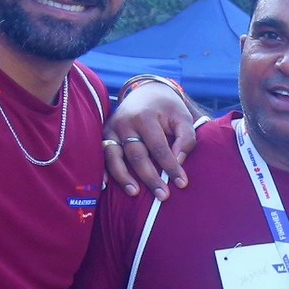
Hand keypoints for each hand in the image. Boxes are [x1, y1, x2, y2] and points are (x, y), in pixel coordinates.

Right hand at [103, 81, 200, 198]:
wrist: (146, 92)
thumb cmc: (168, 109)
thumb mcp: (183, 117)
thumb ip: (186, 138)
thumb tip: (178, 161)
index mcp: (145, 117)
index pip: (159, 147)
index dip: (170, 167)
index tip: (182, 183)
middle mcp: (125, 123)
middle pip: (137, 155)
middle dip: (150, 177)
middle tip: (163, 196)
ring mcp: (112, 129)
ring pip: (114, 156)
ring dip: (123, 177)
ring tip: (135, 193)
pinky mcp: (105, 134)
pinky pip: (102, 155)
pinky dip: (103, 170)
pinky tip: (106, 185)